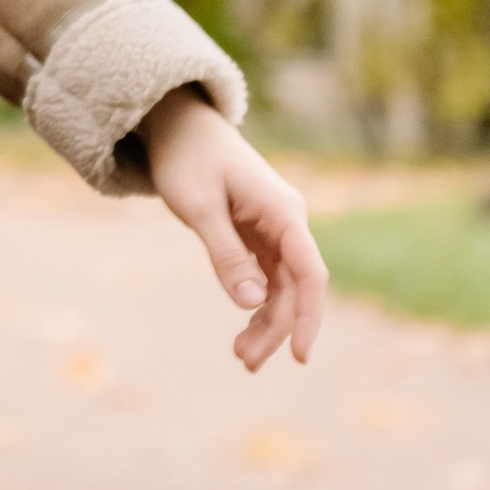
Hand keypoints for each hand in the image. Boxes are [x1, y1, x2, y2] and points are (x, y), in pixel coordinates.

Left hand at [141, 92, 327, 373]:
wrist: (179, 125)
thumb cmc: (187, 159)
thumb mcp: (199, 206)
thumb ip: (225, 253)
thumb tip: (252, 303)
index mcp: (283, 212)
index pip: (310, 274)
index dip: (309, 317)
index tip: (301, 355)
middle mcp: (287, 223)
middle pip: (295, 288)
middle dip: (276, 329)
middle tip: (245, 363)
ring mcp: (275, 230)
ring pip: (281, 287)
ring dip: (266, 323)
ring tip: (241, 357)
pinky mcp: (259, 235)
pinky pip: (267, 278)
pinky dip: (256, 304)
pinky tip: (243, 329)